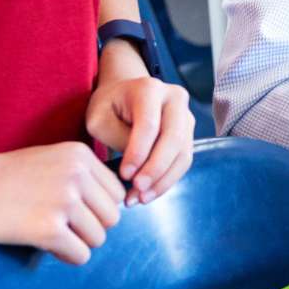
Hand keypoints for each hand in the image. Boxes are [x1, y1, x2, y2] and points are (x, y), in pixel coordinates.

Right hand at [0, 141, 124, 265]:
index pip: (117, 193)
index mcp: (81, 156)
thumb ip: (83, 175)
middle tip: (65, 227)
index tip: (77, 212)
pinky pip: (80, 254)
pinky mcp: (49, 228)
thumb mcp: (53, 159)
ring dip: (79, 242)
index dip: (99, 207)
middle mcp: (77, 176)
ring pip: (99, 238)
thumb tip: (117, 207)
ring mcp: (64, 201)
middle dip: (92, 227)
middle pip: (112, 217)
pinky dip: (67, 256)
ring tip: (54, 236)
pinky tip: (48, 247)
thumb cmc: (6, 175)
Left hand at [86, 74, 195, 205]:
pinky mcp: (188, 132)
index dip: (138, 153)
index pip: (149, 125)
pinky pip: (183, 160)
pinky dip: (167, 180)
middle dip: (156, 169)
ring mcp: (186, 115)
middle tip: (137, 190)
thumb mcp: (99, 118)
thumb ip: (117, 137)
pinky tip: (149, 193)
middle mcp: (175, 98)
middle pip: (174, 138)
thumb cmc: (108, 107)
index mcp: (149, 89)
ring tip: (141, 198)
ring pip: (183, 152)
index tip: (123, 175)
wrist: (124, 95)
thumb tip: (138, 166)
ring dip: (163, 180)